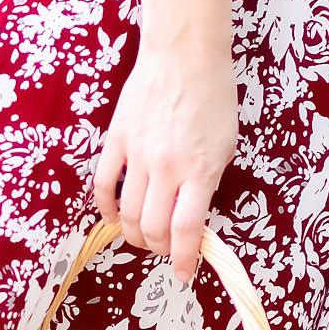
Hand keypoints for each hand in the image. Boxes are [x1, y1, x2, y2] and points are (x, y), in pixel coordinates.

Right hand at [92, 43, 237, 280]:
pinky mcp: (116, 140)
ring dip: (133, 233)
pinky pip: (103, 183)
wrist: (184, 55)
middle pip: (152, 227)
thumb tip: (191, 219)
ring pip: (126, 212)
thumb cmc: (213, 99)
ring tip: (142, 236)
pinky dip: (106, 207)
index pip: (187, 229)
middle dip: (159, 248)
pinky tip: (114, 216)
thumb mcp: (225, 146)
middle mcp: (166, 167)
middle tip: (165, 249)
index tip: (185, 273)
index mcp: (200, 169)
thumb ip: (207, 184)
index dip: (185, 258)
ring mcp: (137, 154)